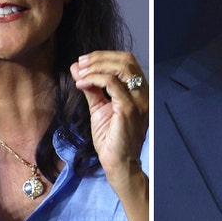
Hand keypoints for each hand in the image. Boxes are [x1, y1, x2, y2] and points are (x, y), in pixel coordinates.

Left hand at [70, 51, 148, 187]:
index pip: (127, 61)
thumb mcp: (100, 108)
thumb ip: (92, 87)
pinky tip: (81, 84)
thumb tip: (77, 68)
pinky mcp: (128, 109)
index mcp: (140, 92)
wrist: (119, 164)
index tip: (84, 61)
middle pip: (126, 60)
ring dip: (96, 65)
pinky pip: (111, 83)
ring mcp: (138, 101)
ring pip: (120, 67)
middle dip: (99, 57)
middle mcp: (144, 94)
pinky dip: (93, 79)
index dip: (105, 56)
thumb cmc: (112, 139)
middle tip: (80, 63)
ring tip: (80, 72)